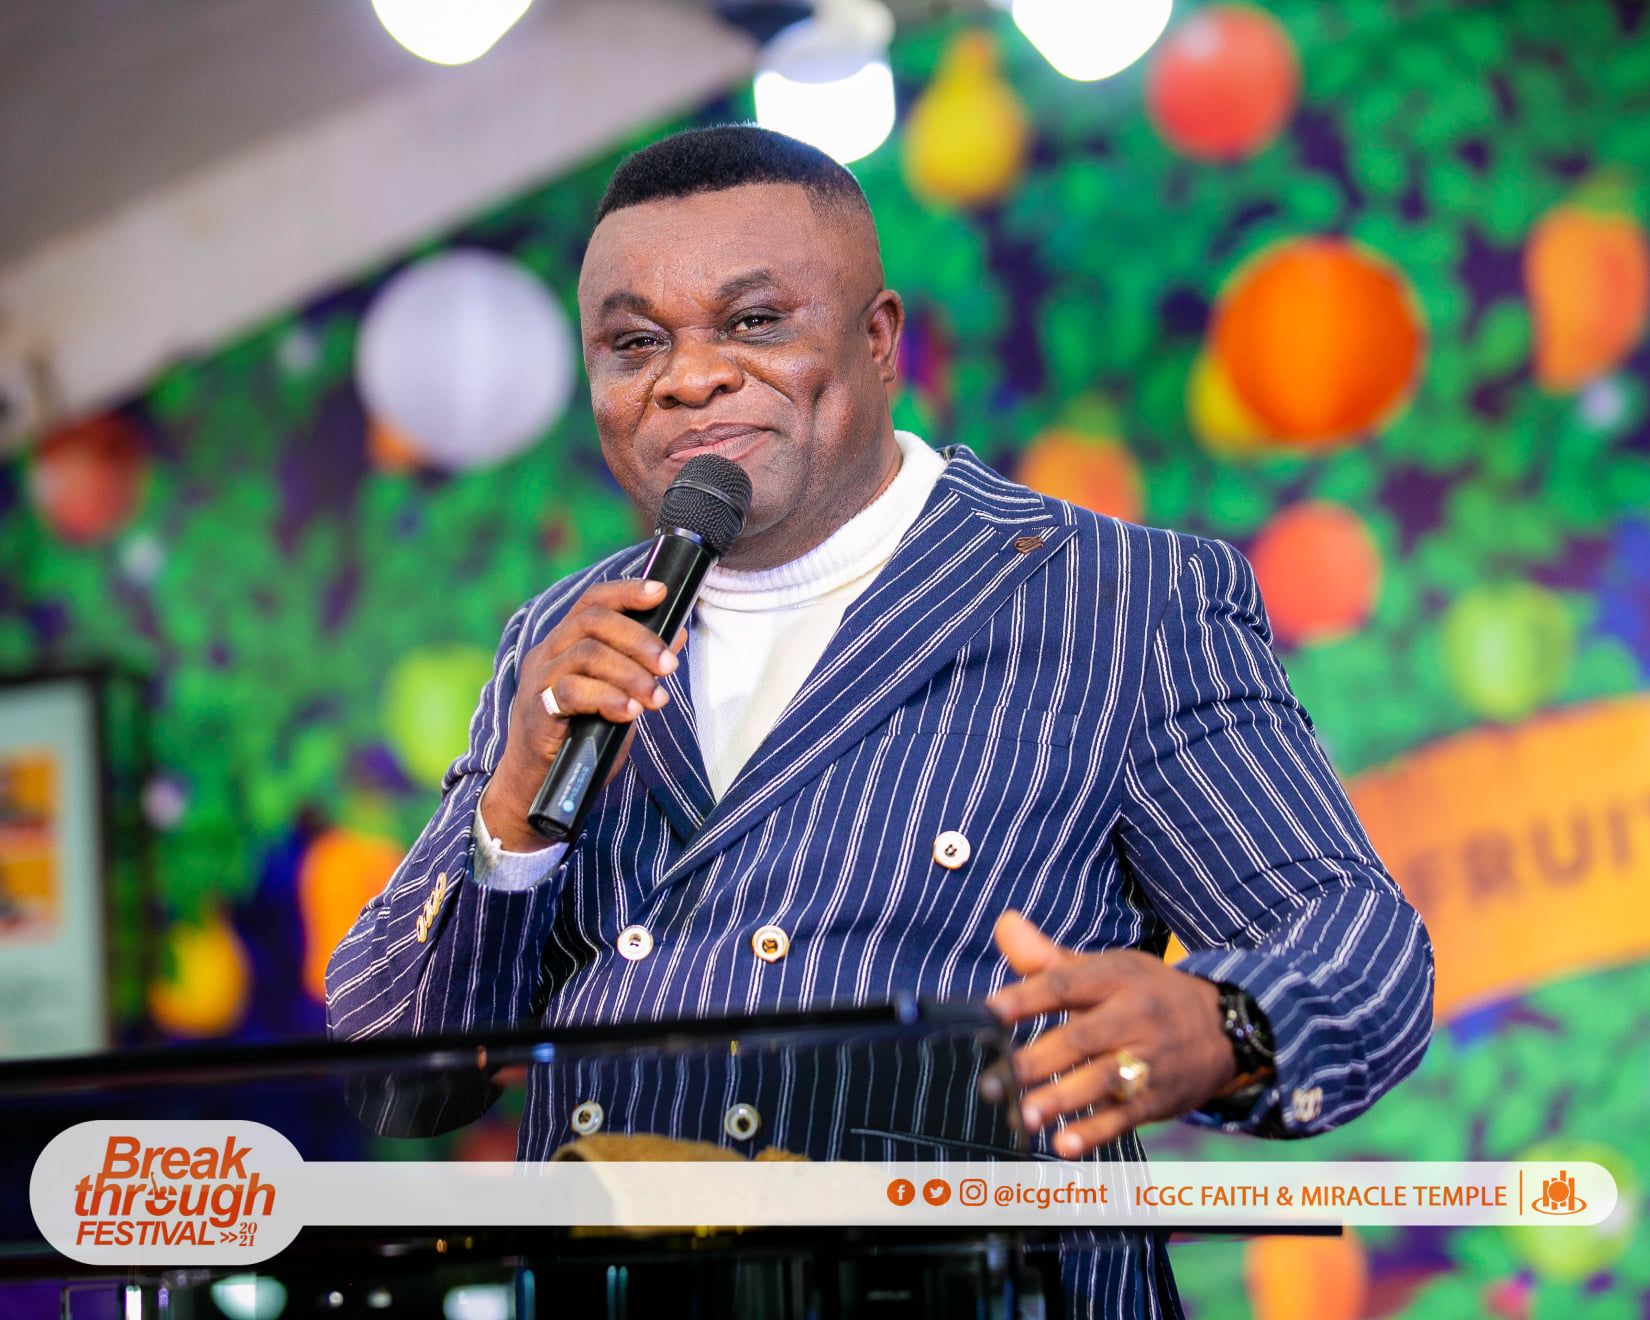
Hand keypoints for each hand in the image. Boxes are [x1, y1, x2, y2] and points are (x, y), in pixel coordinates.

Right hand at [485, 579, 685, 849]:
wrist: (536, 786)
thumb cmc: (579, 737)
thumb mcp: (617, 697)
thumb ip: (639, 667)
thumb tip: (676, 635)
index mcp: (565, 642)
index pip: (593, 601)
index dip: (626, 591)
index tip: (660, 593)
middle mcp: (547, 652)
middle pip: (593, 621)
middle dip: (639, 638)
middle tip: (670, 665)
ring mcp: (539, 680)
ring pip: (587, 654)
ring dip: (631, 673)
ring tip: (657, 698)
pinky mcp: (537, 710)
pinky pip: (573, 691)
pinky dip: (609, 698)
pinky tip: (630, 712)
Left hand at [983, 911, 1237, 1157]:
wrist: (1225, 1028)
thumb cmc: (1146, 994)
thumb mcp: (1108, 968)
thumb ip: (1049, 958)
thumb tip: (1004, 924)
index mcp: (1116, 978)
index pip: (1066, 985)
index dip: (1026, 997)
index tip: (988, 1012)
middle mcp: (1135, 1016)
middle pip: (1081, 1038)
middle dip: (1035, 1061)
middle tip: (992, 1081)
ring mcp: (1150, 1059)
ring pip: (1103, 1079)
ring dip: (1063, 1098)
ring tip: (1024, 1115)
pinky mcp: (1160, 1097)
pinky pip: (1127, 1115)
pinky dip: (1096, 1132)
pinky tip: (1065, 1144)